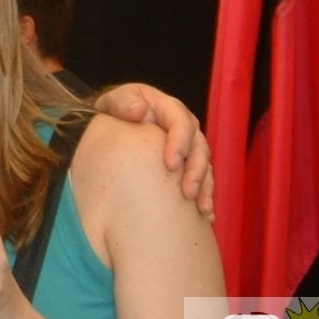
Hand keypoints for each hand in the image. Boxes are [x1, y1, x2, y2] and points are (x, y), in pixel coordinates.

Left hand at [94, 83, 213, 220]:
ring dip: (204, 186)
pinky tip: (205, 216)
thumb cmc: (114, 112)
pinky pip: (201, 179)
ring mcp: (187, 145)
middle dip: (195, 170)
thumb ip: (122, 103)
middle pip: (198, 146)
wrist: (114, 123)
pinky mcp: (187, 163)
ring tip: (201, 208)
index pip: (181, 122)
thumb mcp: (113, 102)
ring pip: (204, 165)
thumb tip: (140, 111)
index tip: (171, 164)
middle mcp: (183, 126)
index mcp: (167, 108)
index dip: (180, 142)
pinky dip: (204, 196)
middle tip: (187, 192)